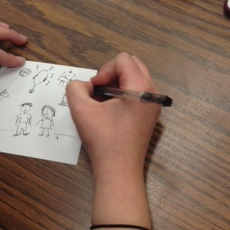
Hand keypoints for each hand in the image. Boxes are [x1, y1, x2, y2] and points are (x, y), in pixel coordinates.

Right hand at [66, 52, 160, 176]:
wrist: (119, 169)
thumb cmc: (103, 140)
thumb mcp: (81, 110)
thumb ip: (75, 88)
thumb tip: (84, 86)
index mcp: (141, 88)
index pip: (123, 60)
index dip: (104, 71)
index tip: (94, 90)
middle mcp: (153, 93)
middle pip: (133, 64)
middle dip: (112, 74)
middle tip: (98, 92)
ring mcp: (154, 104)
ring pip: (135, 77)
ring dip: (116, 83)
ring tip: (102, 102)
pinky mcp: (150, 114)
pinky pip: (138, 91)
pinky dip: (122, 94)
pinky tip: (110, 110)